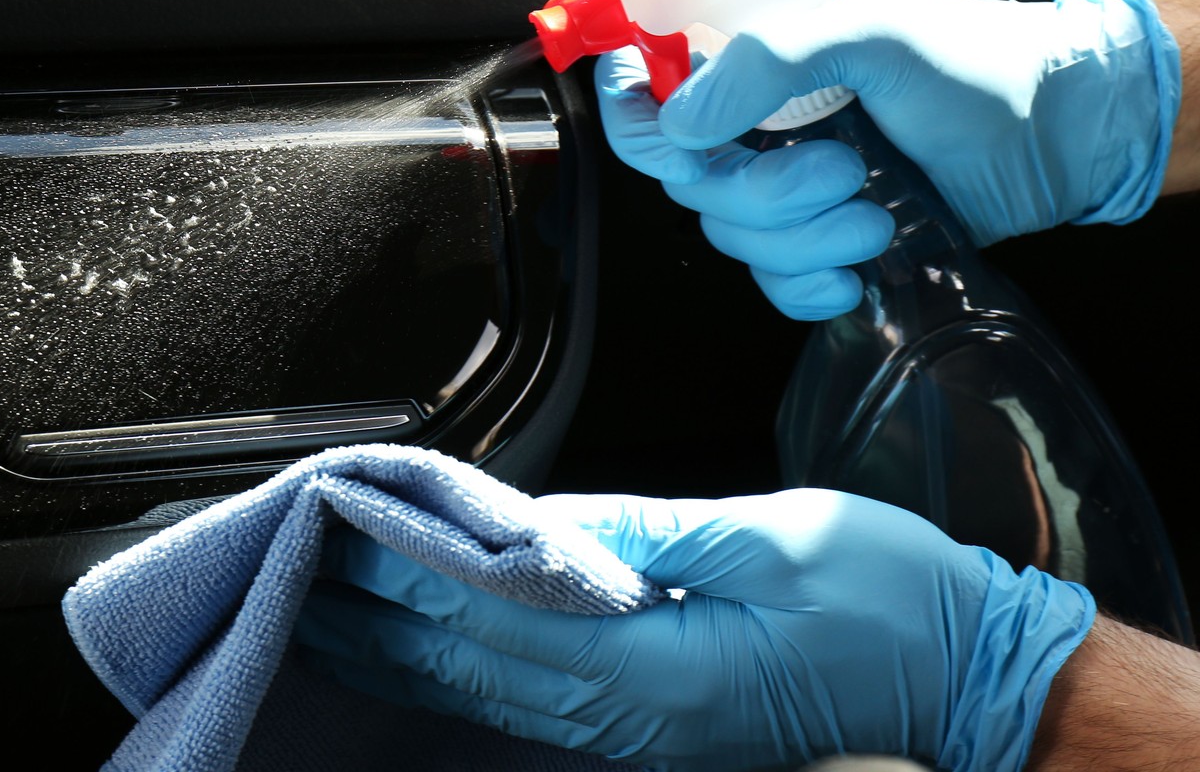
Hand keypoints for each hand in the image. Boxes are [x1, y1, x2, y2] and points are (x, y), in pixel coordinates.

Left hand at [295, 489, 1094, 771]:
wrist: (966, 674)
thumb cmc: (888, 597)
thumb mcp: (770, 535)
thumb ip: (644, 531)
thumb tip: (537, 521)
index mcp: (655, 669)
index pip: (489, 613)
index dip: (403, 565)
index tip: (336, 517)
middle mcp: (630, 717)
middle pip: (463, 663)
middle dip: (367, 611)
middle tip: (285, 557)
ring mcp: (635, 733)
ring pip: (480, 689)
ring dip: (391, 644)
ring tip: (314, 601)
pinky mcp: (647, 726)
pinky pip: (520, 701)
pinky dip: (448, 668)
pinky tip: (408, 648)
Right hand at [597, 0, 1178, 319]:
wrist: (1060, 135)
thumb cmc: (975, 62)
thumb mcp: (871, 28)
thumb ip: (769, 59)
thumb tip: (683, 122)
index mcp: (748, 51)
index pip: (644, 84)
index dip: (638, 119)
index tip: (684, 145)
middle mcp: (752, 117)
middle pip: (687, 180)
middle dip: (763, 193)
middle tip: (844, 171)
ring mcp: (781, 180)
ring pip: (730, 235)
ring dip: (803, 239)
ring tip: (878, 213)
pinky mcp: (815, 239)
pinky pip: (769, 282)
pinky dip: (807, 285)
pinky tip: (856, 271)